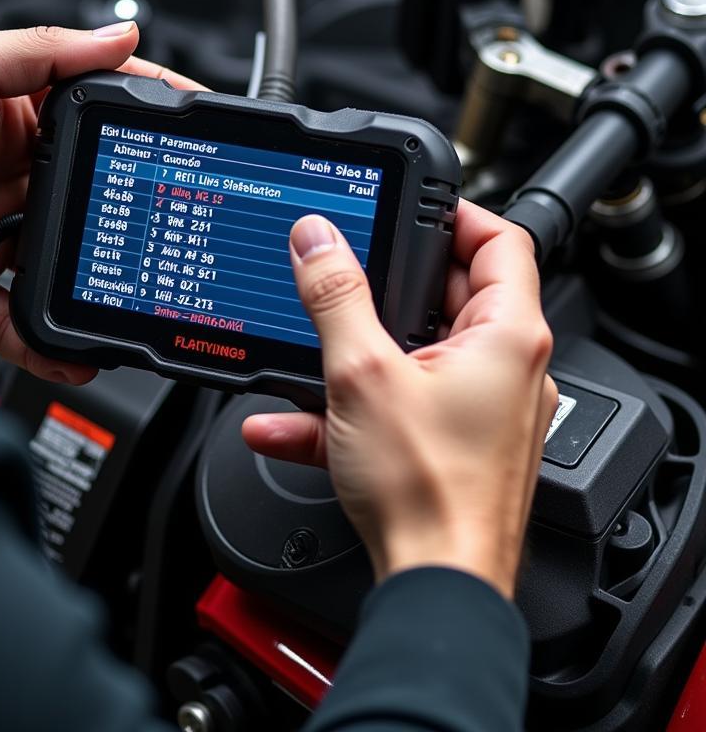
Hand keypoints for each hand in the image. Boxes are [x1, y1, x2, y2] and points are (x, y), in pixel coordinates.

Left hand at [0, 23, 203, 382]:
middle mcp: (15, 177)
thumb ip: (45, 54)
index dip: (150, 131)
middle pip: (91, 202)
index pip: (102, 123)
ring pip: (61, 265)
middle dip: (130, 219)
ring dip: (94, 286)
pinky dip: (44, 342)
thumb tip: (120, 38)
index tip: (196, 141)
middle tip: (170, 233)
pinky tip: (74, 353)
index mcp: (22, 118)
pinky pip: (14, 318)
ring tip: (132, 304)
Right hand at [242, 201, 556, 598]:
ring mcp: (478, 407)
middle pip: (450, 293)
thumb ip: (335, 297)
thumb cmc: (429, 492)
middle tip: (344, 267)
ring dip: (355, 349)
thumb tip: (317, 240)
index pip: (500, 240)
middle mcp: (504, 367)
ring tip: (309, 343)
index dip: (456, 212)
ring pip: (413, 352)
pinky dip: (347, 404)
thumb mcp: (362, 375)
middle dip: (387, 282)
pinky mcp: (450, 442)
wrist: (434, 584)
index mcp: (506, 336)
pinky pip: (394, 403)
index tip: (408, 204)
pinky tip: (284, 423)